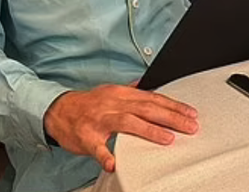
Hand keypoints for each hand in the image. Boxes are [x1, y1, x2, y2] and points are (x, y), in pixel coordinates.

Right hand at [44, 84, 198, 172]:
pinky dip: (105, 155)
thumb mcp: (112, 91)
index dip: (173, 105)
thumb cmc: (88, 104)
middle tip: (190, 126)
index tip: (190, 113)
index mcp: (122, 94)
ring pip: (127, 123)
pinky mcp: (86, 137)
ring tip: (167, 139)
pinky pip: (96, 147)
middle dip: (171, 117)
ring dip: (149, 131)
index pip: (153, 98)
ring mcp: (100, 120)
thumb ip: (131, 91)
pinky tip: (114, 163)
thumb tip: (147, 85)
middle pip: (146, 108)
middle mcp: (113, 104)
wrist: (57, 111)